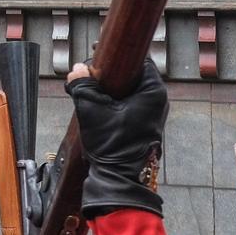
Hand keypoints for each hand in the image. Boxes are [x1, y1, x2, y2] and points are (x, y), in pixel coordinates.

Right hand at [67, 60, 166, 217]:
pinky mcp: (145, 125)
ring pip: (129, 90)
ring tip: (89, 92)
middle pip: (132, 74)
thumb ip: (82, 85)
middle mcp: (158, 101)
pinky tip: (96, 107)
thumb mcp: (91, 110)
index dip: (115, 56)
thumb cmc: (112, 145)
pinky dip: (113, 102)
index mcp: (153, 92)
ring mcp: (153, 114)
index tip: (96, 54)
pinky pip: (129, 104)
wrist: (121, 180)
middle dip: (108, 74)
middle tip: (88, 76)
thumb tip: (77, 69)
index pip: (138, 60)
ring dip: (109, 89)